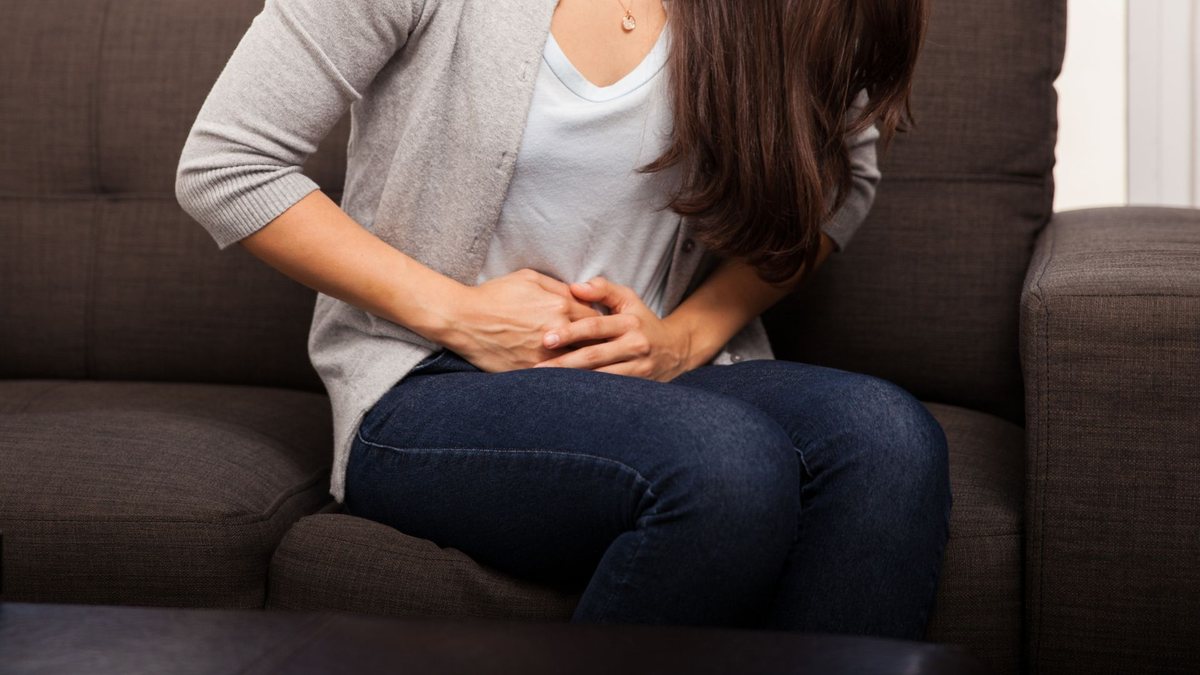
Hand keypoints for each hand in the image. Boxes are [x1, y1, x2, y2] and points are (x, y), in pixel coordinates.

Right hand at [443, 268, 604, 371]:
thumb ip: (559, 287)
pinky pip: (557, 379)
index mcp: (560, 306)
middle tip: (607, 352)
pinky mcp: (530, 371)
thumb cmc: (495, 294)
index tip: (602, 330)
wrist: (463, 319)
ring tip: (595, 369)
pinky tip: (570, 381)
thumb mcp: (529, 278)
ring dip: (587, 367)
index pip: (595, 319)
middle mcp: (557, 333)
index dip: (600, 325)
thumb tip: (580, 296)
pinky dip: (565, 379)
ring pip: (578, 365)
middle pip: (592, 344)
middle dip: (599, 347)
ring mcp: (544, 355)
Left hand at [531, 276, 692, 380]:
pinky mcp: (638, 386)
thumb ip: (602, 290)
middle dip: (565, 362)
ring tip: (547, 385)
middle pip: (594, 355)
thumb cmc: (642, 320)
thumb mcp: (628, 299)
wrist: (675, 349)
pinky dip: (589, 394)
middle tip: (538, 367)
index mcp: (629, 322)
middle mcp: (635, 345)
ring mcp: (638, 368)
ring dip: (573, 382)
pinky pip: (610, 391)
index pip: (595, 326)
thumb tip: (575, 287)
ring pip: (601, 377)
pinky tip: (569, 396)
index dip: (570, 332)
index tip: (546, 338)